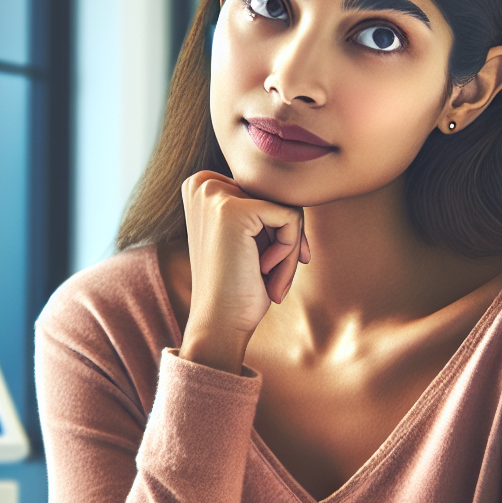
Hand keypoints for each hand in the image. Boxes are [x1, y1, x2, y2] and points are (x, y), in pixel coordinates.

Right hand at [179, 171, 309, 373]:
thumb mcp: (250, 234)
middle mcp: (202, 183)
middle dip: (285, 239)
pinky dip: (288, 252)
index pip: (267, 190)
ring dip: (288, 249)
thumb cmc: (239, 283)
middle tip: (267, 275)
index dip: (277, 229)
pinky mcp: (233, 210)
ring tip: (268, 278)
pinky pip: (291, 218)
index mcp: (202, 184)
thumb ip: (262, 202)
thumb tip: (300, 178)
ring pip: (288, 207)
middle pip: (278, 195)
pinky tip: (264, 273)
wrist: (219, 323)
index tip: (263, 262)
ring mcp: (214, 194)